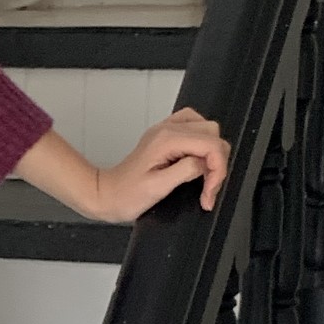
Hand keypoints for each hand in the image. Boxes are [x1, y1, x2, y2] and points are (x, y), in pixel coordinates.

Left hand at [93, 108, 230, 221]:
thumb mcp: (157, 187)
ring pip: (207, 129)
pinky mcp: (165, 137)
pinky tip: (196, 162)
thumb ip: (186, 171)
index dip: (217, 170)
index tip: (209, 192)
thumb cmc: (125, 195)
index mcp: (167, 140)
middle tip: (207, 188)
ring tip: (203, 177)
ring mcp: (166, 130)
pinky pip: (194, 129)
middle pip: (213, 134)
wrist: (105, 194)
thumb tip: (205, 164)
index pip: (211, 144)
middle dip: (217, 162)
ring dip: (211, 153)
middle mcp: (167, 129)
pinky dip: (202, 145)